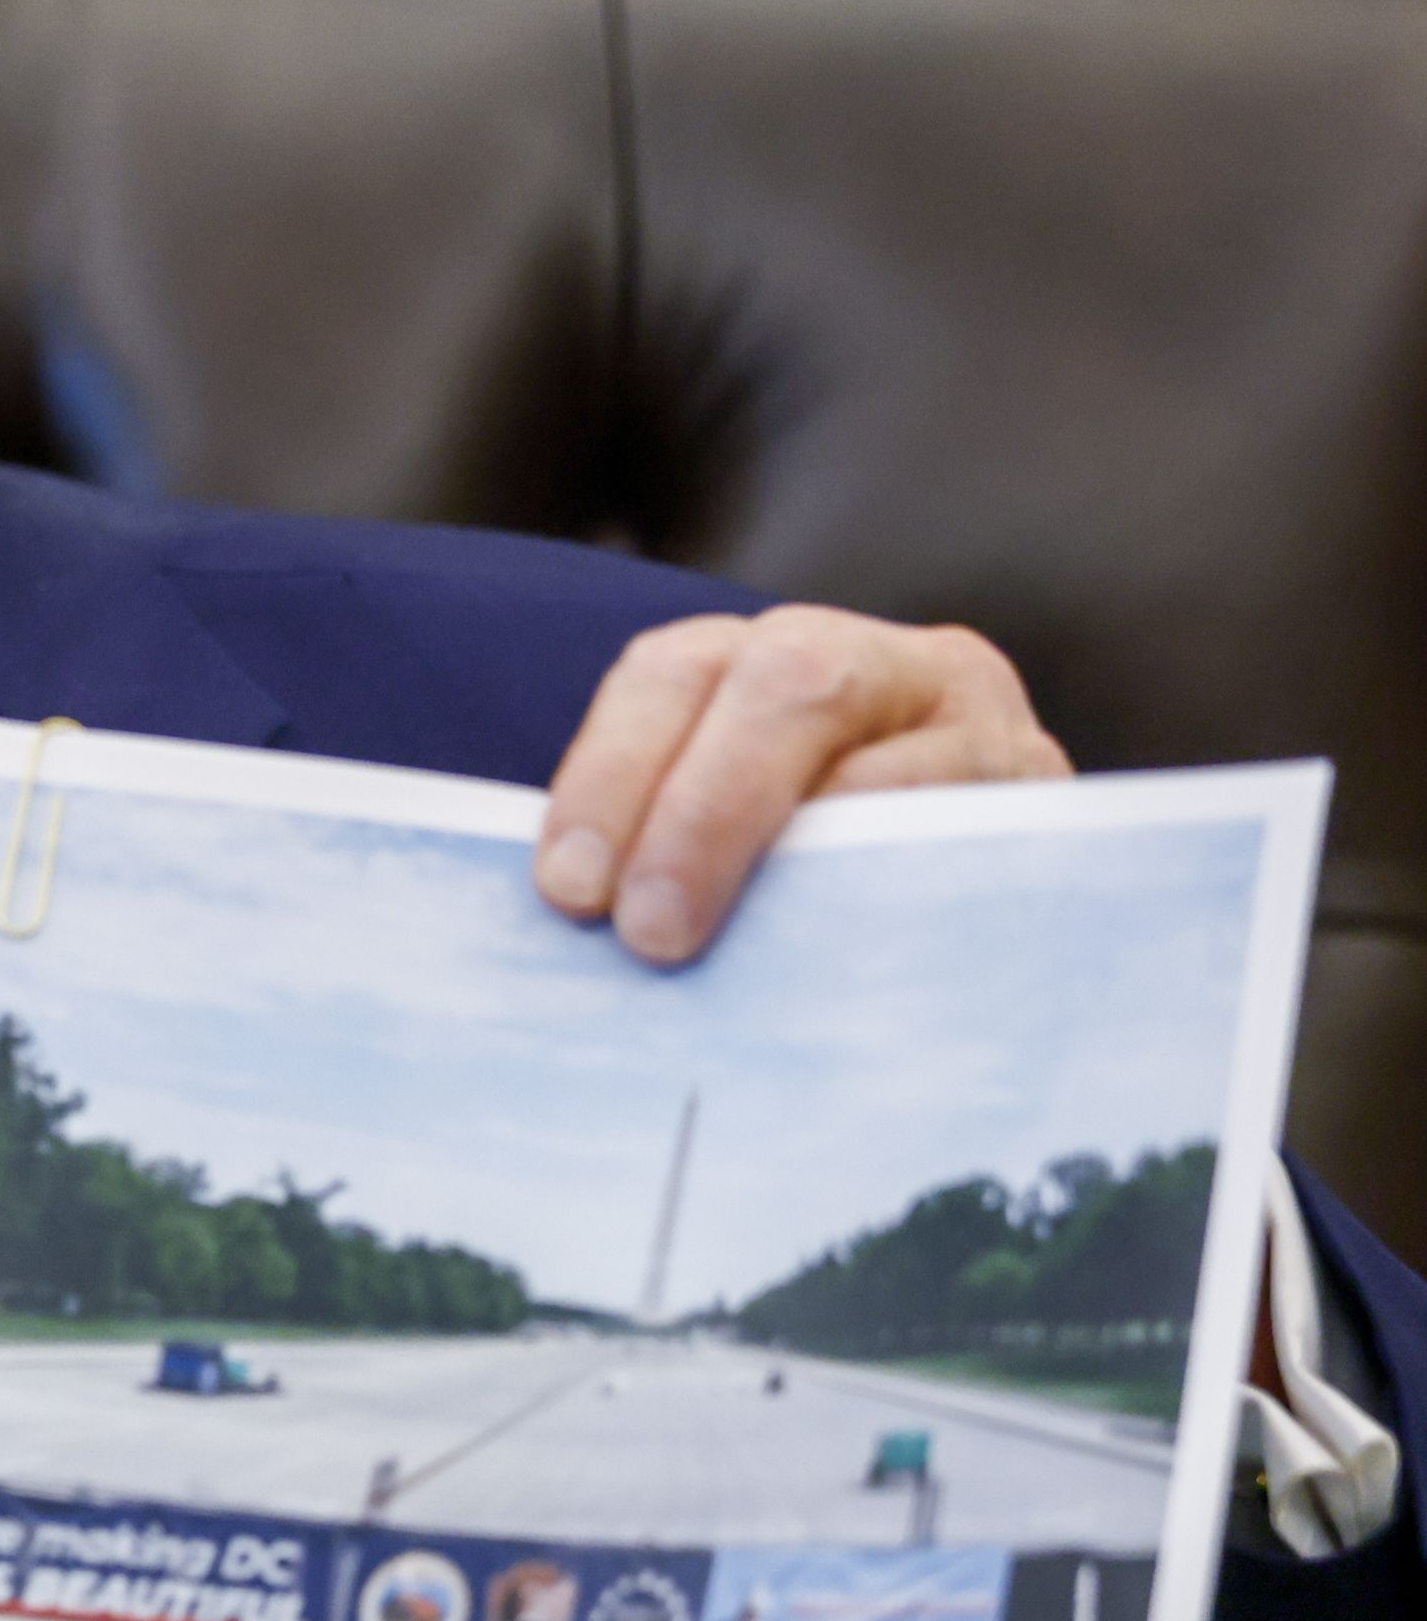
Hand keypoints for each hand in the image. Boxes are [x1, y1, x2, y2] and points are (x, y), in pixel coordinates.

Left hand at [535, 605, 1069, 964]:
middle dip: (704, 809)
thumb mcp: (746, 836)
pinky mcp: (1052, 804)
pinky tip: (849, 965)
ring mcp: (985, 726)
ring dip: (807, 861)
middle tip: (649, 934)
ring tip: (746, 956)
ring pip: (890, 760)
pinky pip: (975, 843)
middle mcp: (884, 664)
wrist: (1008, 917)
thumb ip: (669, 849)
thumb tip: (580, 933)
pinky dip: (902, 899)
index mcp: (774, 655)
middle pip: (786, 686)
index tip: (568, 888)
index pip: (673, 673)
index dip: (610, 769)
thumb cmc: (825, 886)